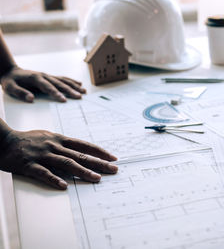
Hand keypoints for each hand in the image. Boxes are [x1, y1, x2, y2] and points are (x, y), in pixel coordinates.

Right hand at [0, 129, 117, 189]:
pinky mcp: (29, 165)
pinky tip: (64, 186)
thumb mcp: (48, 136)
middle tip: (114, 169)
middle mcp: (54, 145)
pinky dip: (54, 179)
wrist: (3, 140)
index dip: (100, 151)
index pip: (84, 145)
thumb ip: (63, 143)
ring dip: (83, 171)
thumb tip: (81, 150)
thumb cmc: (27, 139)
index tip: (113, 158)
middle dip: (99, 163)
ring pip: (66, 164)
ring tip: (96, 178)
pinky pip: (43, 173)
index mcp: (59, 139)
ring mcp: (42, 155)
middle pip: (80, 155)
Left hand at [1, 67, 85, 102]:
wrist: (11, 71)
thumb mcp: (10, 87)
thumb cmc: (10, 81)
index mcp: (35, 78)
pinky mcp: (50, 77)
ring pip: (64, 80)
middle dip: (70, 90)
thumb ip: (20, 93)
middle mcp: (44, 76)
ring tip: (84, 91)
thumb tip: (31, 99)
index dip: (56, 93)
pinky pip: (63, 78)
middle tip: (79, 97)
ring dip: (74, 86)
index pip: (48, 87)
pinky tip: (79, 84)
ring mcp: (48, 75)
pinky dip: (72, 81)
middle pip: (60, 84)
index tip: (64, 100)